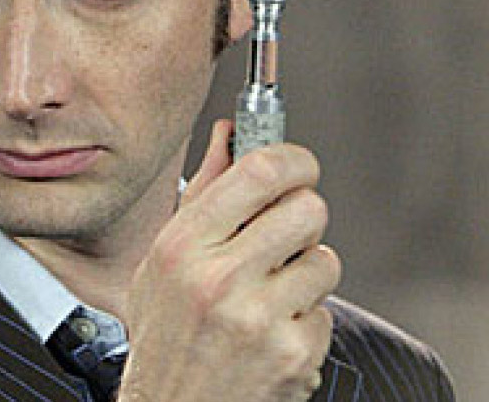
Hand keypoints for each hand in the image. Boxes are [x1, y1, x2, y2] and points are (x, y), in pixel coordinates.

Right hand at [118, 120, 339, 401]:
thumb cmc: (165, 333)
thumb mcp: (163, 261)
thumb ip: (203, 193)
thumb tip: (229, 133)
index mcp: (182, 246)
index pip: (260, 171)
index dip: (295, 159)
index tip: (300, 166)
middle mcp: (218, 279)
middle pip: (307, 209)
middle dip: (304, 218)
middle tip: (285, 236)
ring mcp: (258, 319)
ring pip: (324, 261)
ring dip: (305, 276)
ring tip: (270, 297)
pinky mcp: (292, 354)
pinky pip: (325, 312)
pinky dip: (305, 322)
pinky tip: (271, 335)